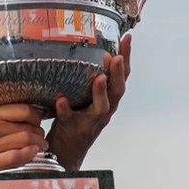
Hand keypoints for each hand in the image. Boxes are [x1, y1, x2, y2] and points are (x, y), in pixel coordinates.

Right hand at [0, 104, 47, 188]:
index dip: (37, 117)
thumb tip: (30, 118)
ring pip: (26, 141)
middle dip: (40, 134)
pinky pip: (16, 156)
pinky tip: (32, 154)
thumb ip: (2, 119)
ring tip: (40, 147)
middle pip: (28, 128)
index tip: (38, 122)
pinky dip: (29, 155)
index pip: (23, 110)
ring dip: (39, 145)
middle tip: (41, 138)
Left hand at [48, 34, 131, 170]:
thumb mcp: (86, 98)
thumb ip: (88, 80)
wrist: (66, 151)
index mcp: (109, 99)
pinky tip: (61, 99)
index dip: (126, 57)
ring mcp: (91, 120)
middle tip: (116, 56)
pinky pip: (70, 118)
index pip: (123, 76)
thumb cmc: (76, 119)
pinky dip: (66, 108)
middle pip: (118, 90)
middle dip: (118, 73)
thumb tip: (84, 51)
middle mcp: (105, 110)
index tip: (127, 38)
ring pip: (102, 107)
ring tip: (98, 77)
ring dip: (101, 91)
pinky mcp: (73, 128)